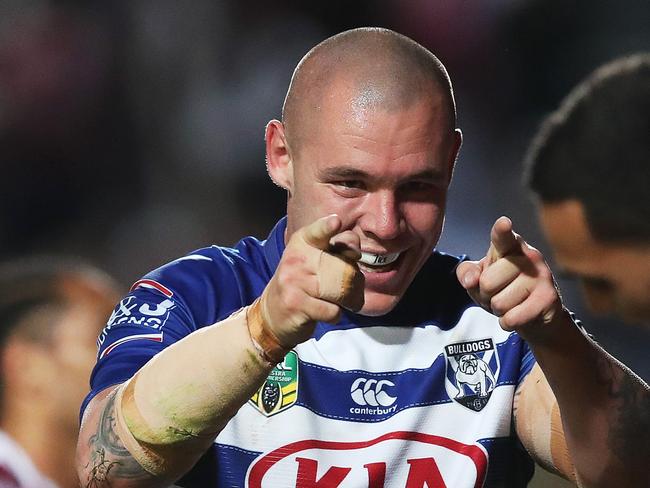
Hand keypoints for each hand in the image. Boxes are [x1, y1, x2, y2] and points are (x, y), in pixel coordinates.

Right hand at [259, 214, 364, 347]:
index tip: (336, 221)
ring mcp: (294, 281)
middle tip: (349, 287)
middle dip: (355, 281)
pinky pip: (332, 310)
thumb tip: (355, 252)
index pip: (318, 232)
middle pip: (343, 266)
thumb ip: (338, 249)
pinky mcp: (295, 304)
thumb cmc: (303, 282)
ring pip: (341, 290)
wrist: (273, 312)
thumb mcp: (315, 259)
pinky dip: (334, 315)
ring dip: (348, 300)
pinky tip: (323, 311)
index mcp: (303, 241)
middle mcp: (296, 258)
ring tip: (337, 300)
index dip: (328, 227)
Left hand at [456, 216, 564, 340]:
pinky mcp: (549, 299)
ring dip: (499, 310)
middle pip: (487, 282)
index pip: (503, 238)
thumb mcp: (479, 279)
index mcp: (511, 246)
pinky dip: (508, 322)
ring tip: (511, 303)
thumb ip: (467, 273)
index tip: (503, 223)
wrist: (536, 316)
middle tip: (499, 293)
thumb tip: (470, 280)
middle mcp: (529, 256)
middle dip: (486, 295)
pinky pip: (512, 318)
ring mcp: (542, 276)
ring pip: (499, 303)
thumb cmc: (503, 290)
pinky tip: (518, 316)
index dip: (501, 231)